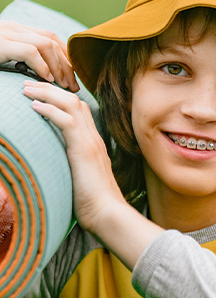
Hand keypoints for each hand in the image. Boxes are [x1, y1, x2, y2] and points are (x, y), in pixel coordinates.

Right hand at [0, 20, 78, 91]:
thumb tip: (47, 73)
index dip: (66, 56)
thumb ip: (24, 57)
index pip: (51, 38)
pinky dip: (43, 66)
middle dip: (67, 65)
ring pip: (46, 45)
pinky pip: (30, 52)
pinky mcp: (1, 44)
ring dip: (59, 67)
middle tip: (74, 85)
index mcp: (17, 30)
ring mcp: (8, 33)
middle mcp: (14, 28)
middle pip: (52, 42)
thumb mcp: (5, 54)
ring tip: (64, 84)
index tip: (73, 74)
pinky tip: (48, 79)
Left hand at [23, 80, 163, 268]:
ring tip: (27, 89)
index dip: (61, 97)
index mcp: (93, 142)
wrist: (107, 212)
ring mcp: (91, 141)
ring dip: (47, 93)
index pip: (80, 110)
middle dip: (50, 89)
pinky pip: (66, 121)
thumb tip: (60, 164)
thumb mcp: (83, 176)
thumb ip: (75, 164)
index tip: (42, 94)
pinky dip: (50, 110)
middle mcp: (94, 136)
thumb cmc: (94, 201)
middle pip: (74, 101)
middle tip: (29, 84)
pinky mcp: (84, 149)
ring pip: (71, 105)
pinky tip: (35, 106)